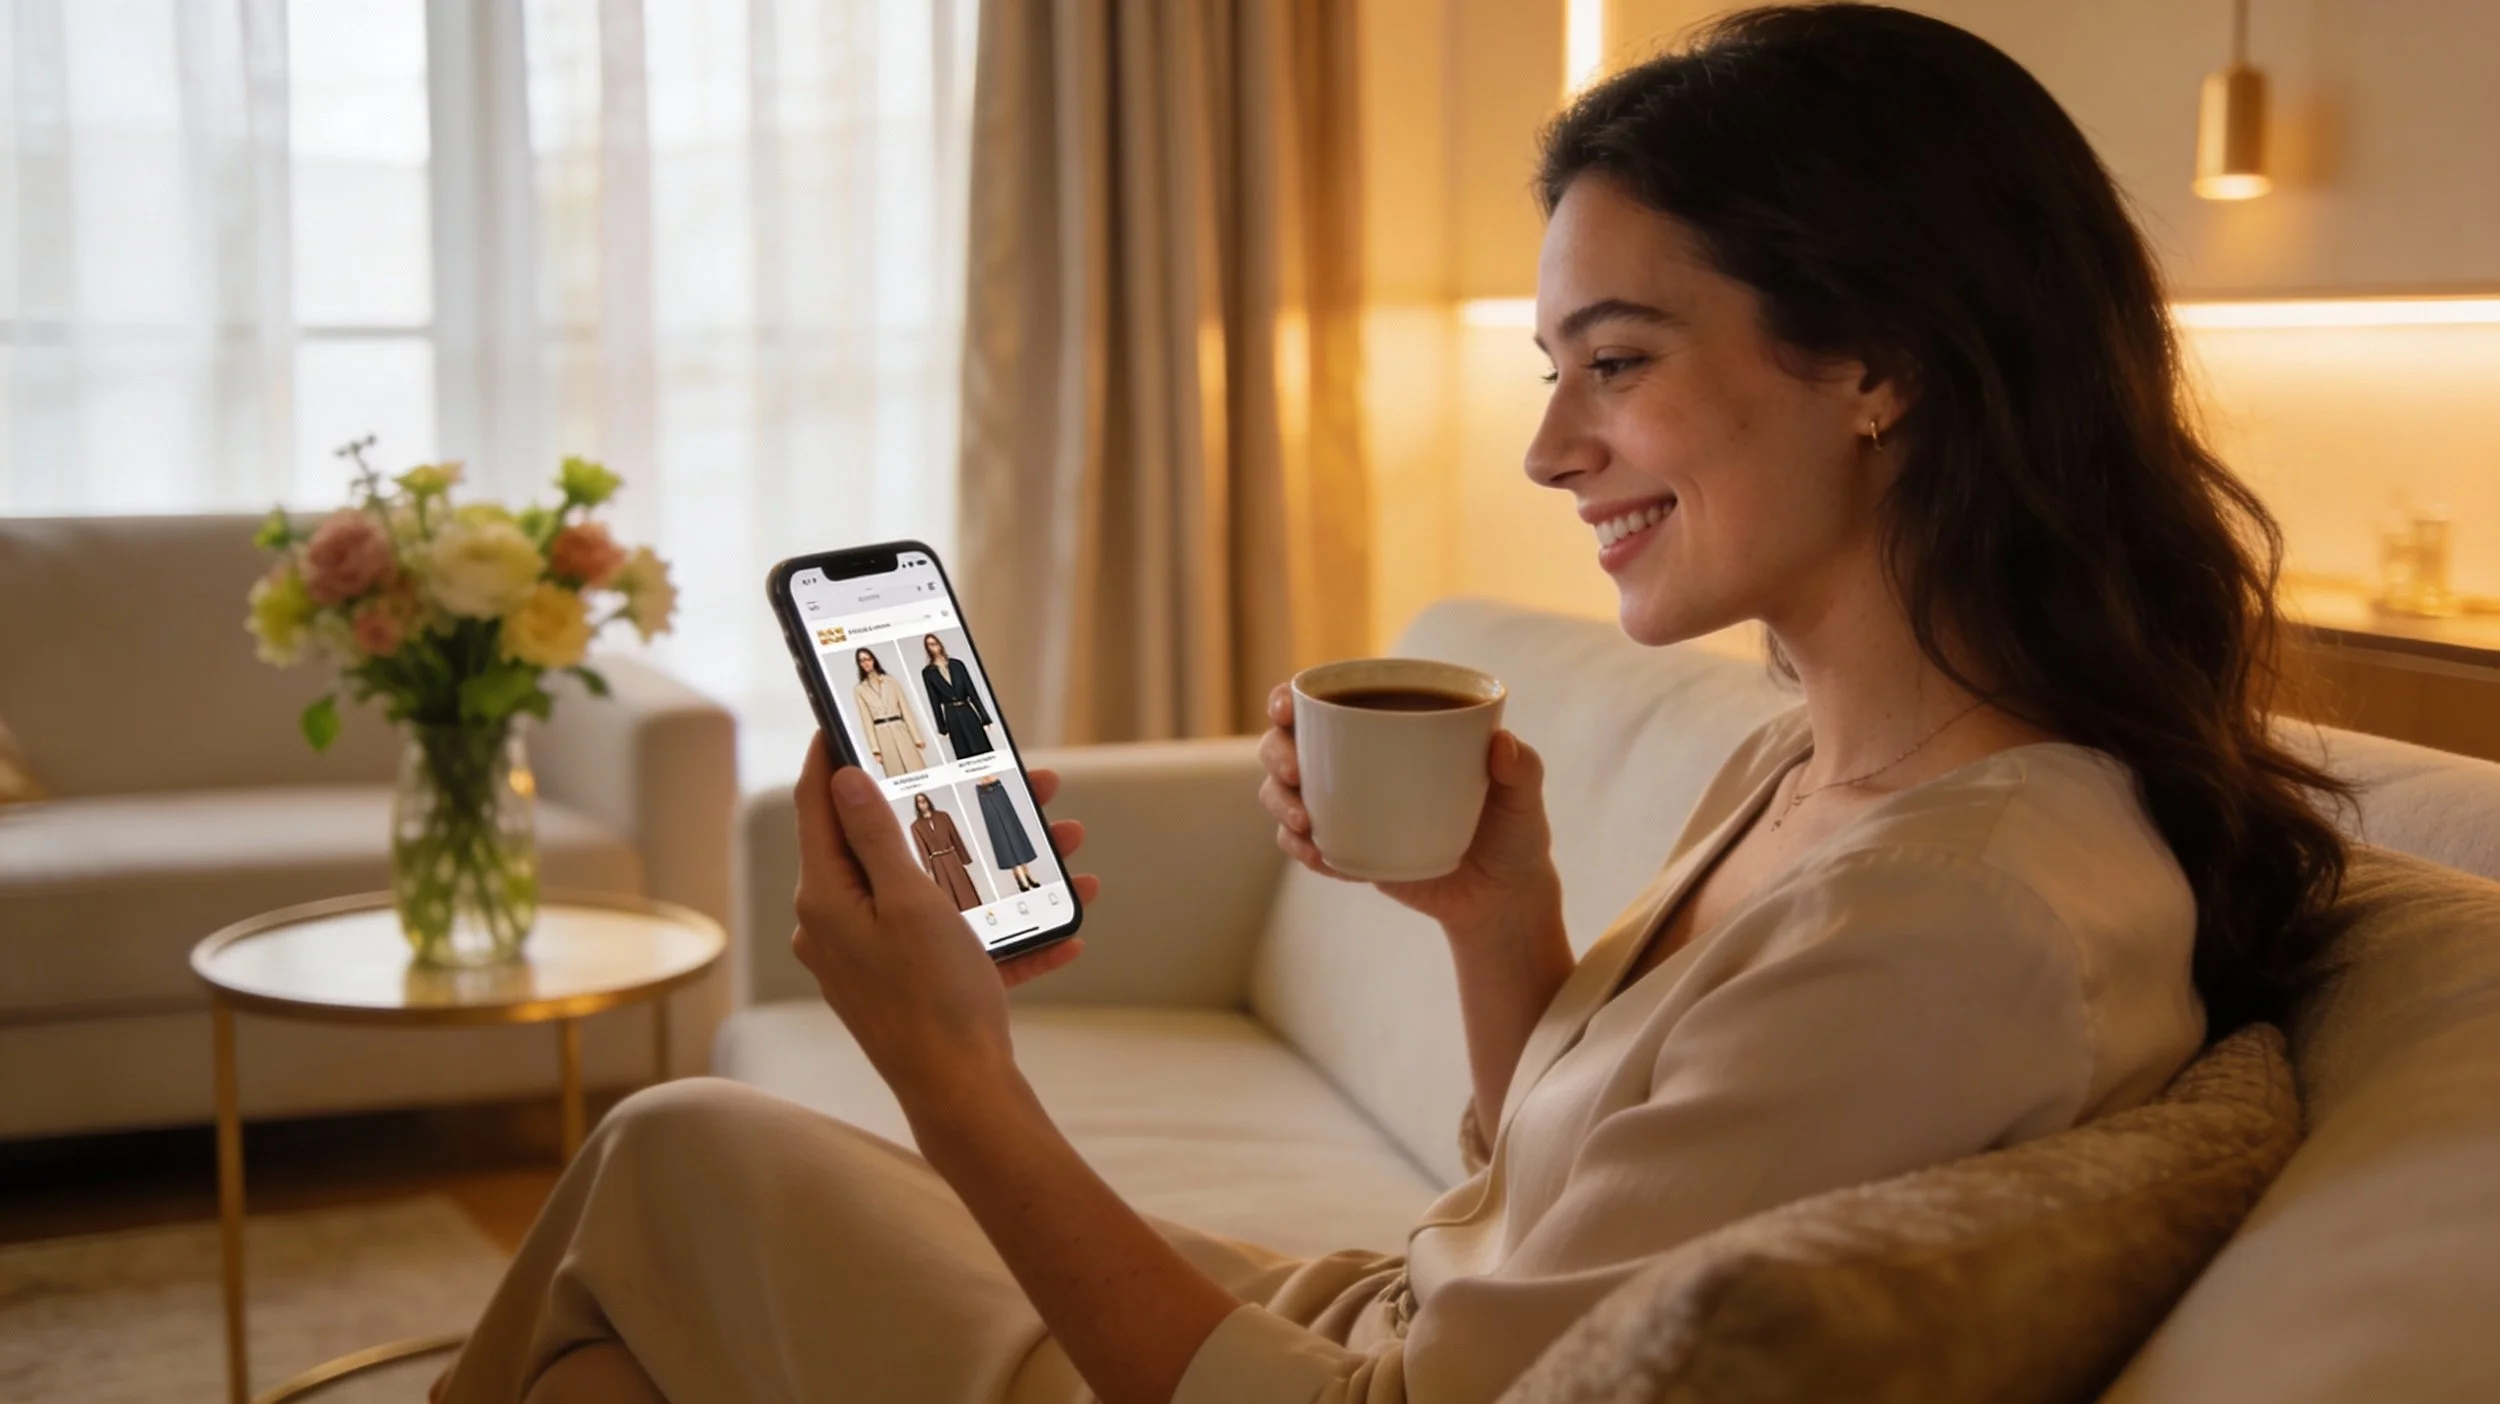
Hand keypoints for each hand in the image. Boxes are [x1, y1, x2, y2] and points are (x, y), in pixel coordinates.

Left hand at [788, 735, 1095, 1100]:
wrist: (962, 1098)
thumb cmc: (932, 1000)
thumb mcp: (911, 902)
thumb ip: (876, 836)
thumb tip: (843, 779)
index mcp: (828, 898)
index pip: (819, 806)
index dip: (833, 755)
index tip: (850, 716)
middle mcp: (844, 924)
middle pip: (896, 844)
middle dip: (957, 808)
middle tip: (1004, 776)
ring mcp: (879, 956)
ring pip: (942, 888)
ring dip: (1002, 864)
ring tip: (1063, 840)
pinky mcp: (914, 984)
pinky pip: (963, 941)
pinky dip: (1010, 929)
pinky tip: (1066, 927)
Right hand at [1256, 683, 1562, 938]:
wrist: (1502, 898)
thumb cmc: (1514, 833)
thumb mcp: (1525, 799)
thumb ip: (1523, 768)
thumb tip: (1502, 744)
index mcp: (1389, 728)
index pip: (1324, 701)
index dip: (1288, 699)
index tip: (1285, 709)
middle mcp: (1357, 762)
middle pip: (1287, 744)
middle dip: (1277, 754)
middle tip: (1297, 775)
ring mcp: (1346, 808)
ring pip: (1284, 794)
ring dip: (1280, 803)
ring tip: (1306, 824)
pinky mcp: (1346, 851)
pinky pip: (1304, 847)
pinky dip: (1303, 851)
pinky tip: (1322, 858)